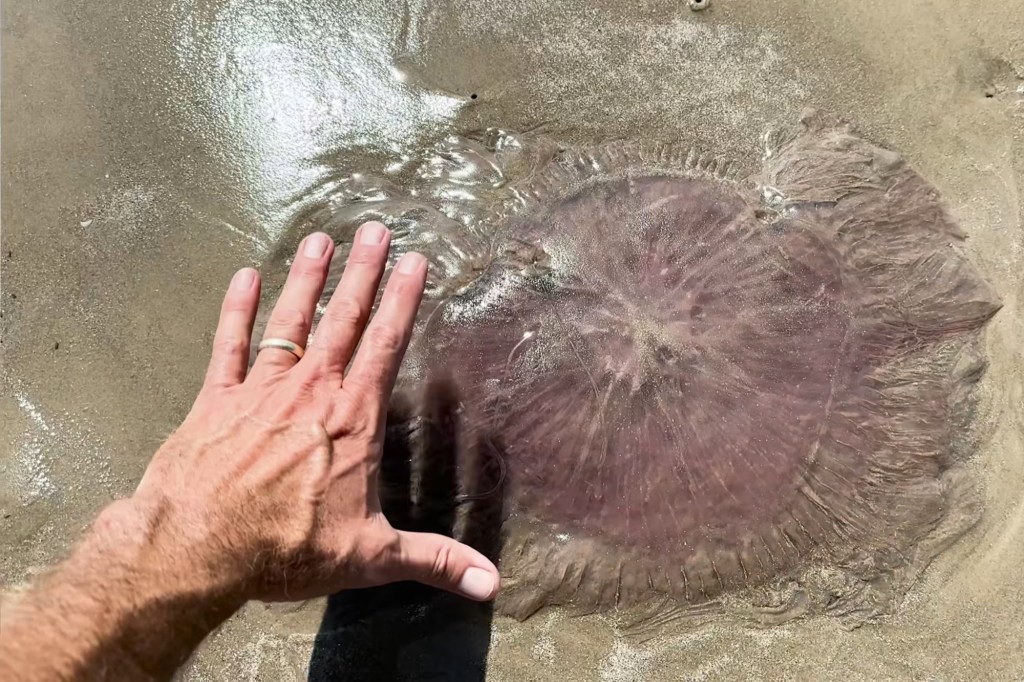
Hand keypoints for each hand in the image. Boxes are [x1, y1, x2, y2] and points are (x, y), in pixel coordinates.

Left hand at [121, 222, 499, 603]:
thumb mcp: (370, 558)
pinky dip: (236, 310)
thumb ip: (433, 561)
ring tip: (321, 239)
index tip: (415, 260)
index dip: (403, 300)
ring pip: (291, 321)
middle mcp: (311, 391)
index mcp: (352, 419)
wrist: (195, 547)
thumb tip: (492, 585)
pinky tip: (244, 276)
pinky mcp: (215, 398)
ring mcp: (261, 389)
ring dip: (307, 279)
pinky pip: (228, 345)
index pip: (386, 346)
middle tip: (375, 229)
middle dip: (363, 272)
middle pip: (344, 320)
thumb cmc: (285, 548)